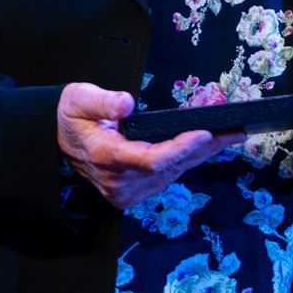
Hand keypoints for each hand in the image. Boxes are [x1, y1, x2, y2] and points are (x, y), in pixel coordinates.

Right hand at [56, 83, 243, 210]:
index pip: (152, 159)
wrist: (55, 140)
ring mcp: (125, 191)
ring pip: (172, 173)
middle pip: (170, 167)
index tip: (206, 132)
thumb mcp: (78, 99)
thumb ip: (102, 100)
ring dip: (201, 155)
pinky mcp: (131, 192)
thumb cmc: (70, 116)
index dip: (181, 147)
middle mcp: (118, 180)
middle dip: (205, 148)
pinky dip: (187, 160)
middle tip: (237, 131)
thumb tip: (126, 102)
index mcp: (106, 157)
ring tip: (231, 135)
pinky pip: (166, 176)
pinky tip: (206, 146)